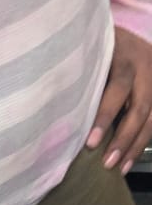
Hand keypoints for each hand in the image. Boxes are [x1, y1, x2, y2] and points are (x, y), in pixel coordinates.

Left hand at [86, 27, 151, 173]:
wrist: (124, 35)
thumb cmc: (96, 49)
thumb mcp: (91, 55)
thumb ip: (85, 80)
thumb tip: (62, 120)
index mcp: (124, 55)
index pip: (118, 87)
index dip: (106, 116)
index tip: (91, 142)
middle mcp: (145, 66)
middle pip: (139, 107)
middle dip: (123, 138)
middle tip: (106, 163)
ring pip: (150, 119)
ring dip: (133, 147)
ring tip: (117, 168)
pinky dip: (139, 145)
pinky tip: (127, 163)